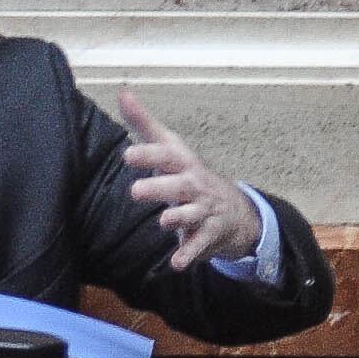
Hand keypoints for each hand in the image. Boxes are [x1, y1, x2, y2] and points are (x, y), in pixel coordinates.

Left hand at [119, 87, 259, 270]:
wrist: (235, 210)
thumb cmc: (190, 175)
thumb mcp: (171, 148)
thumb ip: (144, 124)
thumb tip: (123, 93)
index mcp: (182, 164)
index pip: (166, 156)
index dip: (148, 155)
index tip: (128, 155)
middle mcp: (195, 185)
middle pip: (179, 185)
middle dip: (159, 187)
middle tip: (135, 191)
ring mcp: (205, 210)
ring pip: (192, 214)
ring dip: (178, 217)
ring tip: (163, 221)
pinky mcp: (209, 234)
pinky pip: (200, 245)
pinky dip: (189, 254)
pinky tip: (176, 264)